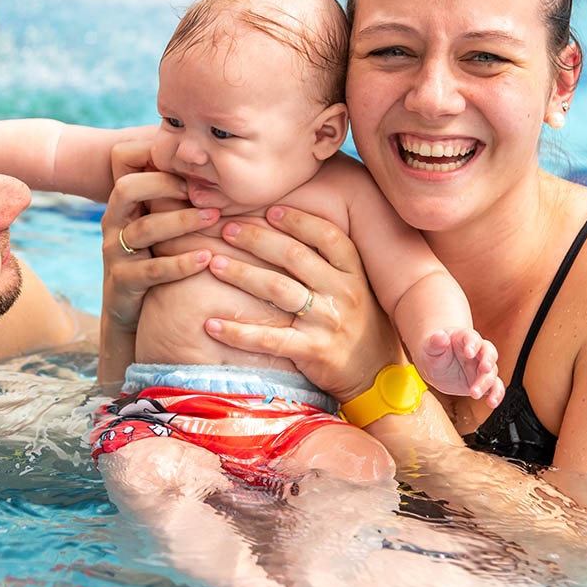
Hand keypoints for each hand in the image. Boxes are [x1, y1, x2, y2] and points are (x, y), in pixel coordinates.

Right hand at [101, 169, 218, 330]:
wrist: (130, 313)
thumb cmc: (154, 259)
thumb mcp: (158, 228)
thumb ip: (173, 201)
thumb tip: (212, 171)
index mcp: (121, 206)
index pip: (130, 171)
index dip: (160, 167)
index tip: (196, 171)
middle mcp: (113, 224)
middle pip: (128, 190)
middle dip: (165, 185)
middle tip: (203, 191)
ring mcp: (115, 253)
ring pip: (145, 229)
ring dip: (182, 221)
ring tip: (213, 218)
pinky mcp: (123, 282)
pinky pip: (153, 269)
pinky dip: (180, 263)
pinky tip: (206, 258)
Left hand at [203, 206, 401, 403]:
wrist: (374, 376)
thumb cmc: (357, 324)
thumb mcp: (356, 288)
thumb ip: (329, 263)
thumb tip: (287, 229)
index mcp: (354, 273)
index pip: (327, 236)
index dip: (297, 220)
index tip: (268, 210)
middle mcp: (344, 293)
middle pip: (294, 256)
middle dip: (257, 239)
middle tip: (227, 230)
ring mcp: (328, 323)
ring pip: (277, 289)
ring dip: (241, 274)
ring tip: (214, 264)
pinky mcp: (312, 352)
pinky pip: (268, 339)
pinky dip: (237, 332)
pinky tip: (211, 324)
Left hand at [418, 329, 504, 407]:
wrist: (436, 365)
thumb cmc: (434, 351)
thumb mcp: (430, 347)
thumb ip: (435, 342)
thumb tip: (440, 336)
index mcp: (465, 338)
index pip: (473, 338)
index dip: (473, 344)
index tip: (469, 352)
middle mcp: (478, 351)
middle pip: (488, 354)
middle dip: (487, 362)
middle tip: (483, 369)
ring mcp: (481, 367)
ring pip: (492, 372)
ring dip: (486, 383)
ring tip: (474, 393)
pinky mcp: (483, 382)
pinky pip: (495, 387)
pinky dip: (496, 395)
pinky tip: (492, 402)